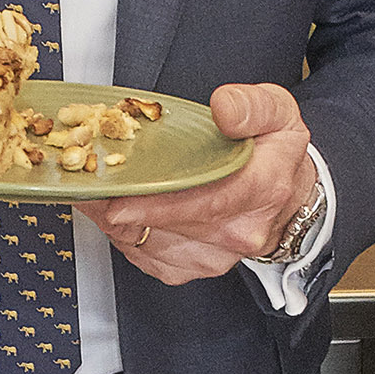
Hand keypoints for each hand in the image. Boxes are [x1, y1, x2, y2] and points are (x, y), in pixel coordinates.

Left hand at [80, 82, 316, 282]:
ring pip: (149, 244)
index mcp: (261, 189)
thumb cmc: (276, 154)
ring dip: (115, 220)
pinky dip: (125, 235)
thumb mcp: (279, 113)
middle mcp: (238, 231)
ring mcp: (215, 256)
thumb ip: (252, 105)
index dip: (159, 205)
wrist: (288, 197)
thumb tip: (224, 108)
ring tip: (95, 192)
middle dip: (120, 204)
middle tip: (86, 180)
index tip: (120, 203)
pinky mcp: (195, 268)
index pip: (207, 203)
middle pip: (168, 225)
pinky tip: (117, 212)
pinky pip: (148, 257)